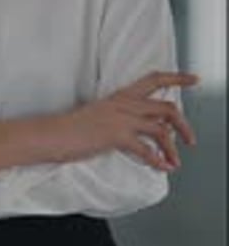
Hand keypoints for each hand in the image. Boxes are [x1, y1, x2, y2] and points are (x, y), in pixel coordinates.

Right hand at [60, 71, 199, 171]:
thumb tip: (140, 130)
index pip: (154, 78)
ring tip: (176, 161)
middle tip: (190, 139)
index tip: (194, 79)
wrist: (51, 134)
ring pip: (162, 128)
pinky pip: (147, 149)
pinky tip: (162, 168)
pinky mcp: (115, 136)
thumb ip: (120, 117)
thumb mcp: (99, 115)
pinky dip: (158, 161)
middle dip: (184, 125)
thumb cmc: (70, 128)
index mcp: (120, 96)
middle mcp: (123, 104)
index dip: (177, 78)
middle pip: (167, 107)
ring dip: (173, 147)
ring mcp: (120, 119)